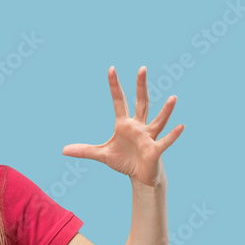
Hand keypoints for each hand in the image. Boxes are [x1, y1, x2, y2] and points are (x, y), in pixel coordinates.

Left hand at [62, 66, 183, 187]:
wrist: (140, 177)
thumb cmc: (125, 161)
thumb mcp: (102, 155)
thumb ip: (84, 150)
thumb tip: (63, 150)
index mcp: (125, 124)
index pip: (119, 101)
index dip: (115, 86)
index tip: (111, 69)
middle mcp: (139, 126)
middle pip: (141, 103)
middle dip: (141, 86)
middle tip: (142, 68)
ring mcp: (149, 137)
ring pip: (158, 120)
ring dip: (166, 110)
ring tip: (173, 98)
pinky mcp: (155, 150)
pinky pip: (165, 141)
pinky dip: (173, 135)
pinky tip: (181, 126)